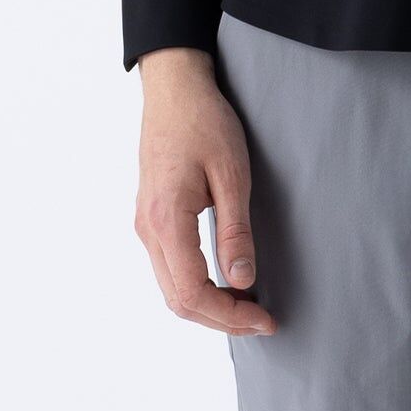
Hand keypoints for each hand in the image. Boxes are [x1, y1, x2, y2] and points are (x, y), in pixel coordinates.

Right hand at [133, 47, 278, 335]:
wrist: (174, 89)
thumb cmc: (204, 123)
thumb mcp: (231, 175)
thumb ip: (235, 232)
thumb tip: (242, 282)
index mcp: (166, 220)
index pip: (192, 292)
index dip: (229, 315)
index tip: (265, 319)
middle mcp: (147, 229)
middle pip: (178, 300)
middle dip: (221, 320)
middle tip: (263, 321)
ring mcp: (145, 226)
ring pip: (171, 289)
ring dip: (209, 306)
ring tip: (249, 308)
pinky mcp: (150, 220)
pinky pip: (169, 270)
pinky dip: (197, 288)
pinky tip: (226, 284)